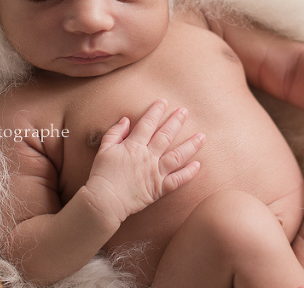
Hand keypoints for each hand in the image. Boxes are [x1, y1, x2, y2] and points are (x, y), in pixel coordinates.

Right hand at [84, 99, 205, 223]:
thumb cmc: (102, 175)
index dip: (156, 111)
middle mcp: (148, 157)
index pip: (147, 124)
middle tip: (185, 111)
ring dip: (190, 145)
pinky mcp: (159, 189)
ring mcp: (155, 173)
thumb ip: (115, 132)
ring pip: (177, 156)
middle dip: (176, 122)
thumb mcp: (104, 149)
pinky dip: (189, 173)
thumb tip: (126, 119)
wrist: (104, 201)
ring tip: (202, 136)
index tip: (164, 102)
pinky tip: (198, 164)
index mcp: (133, 146)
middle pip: (165, 136)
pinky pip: (177, 180)